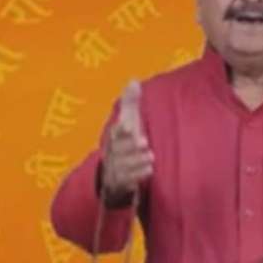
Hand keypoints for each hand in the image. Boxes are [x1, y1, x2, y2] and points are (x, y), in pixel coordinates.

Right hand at [101, 81, 153, 200]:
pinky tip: (150, 170)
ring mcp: (116, 168)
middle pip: (118, 149)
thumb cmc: (124, 141)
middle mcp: (112, 152)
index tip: (128, 125)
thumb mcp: (127, 121)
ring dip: (137, 160)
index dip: (121, 129)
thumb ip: (130, 103)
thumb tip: (133, 80)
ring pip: (124, 165)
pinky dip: (138, 175)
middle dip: (130, 146)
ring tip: (151, 156)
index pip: (115, 132)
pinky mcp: (121, 181)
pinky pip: (128, 180)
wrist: (112, 172)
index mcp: (114, 136)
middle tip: (144, 141)